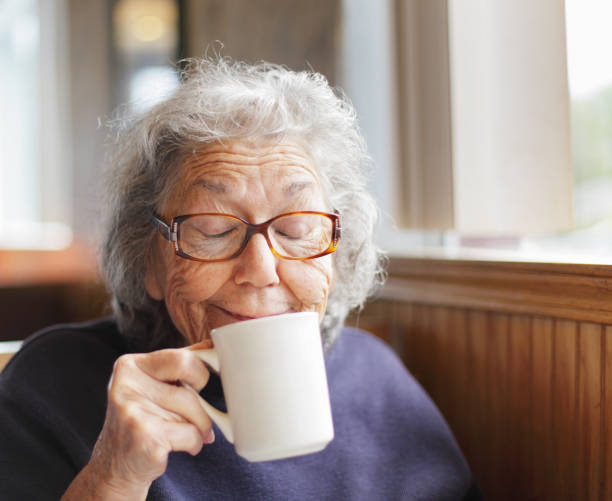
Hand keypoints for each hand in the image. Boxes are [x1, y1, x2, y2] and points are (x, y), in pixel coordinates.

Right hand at [63, 340, 213, 499]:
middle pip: (190, 384)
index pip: (182, 358)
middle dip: (202, 402)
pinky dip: (194, 443)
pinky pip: (191, 434)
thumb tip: (213, 343)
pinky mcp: (145, 437)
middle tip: (196, 412)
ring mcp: (133, 411)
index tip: (199, 385)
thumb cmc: (143, 420)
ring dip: (200, 426)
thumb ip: (178, 363)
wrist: (114, 468)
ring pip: (194, 411)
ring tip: (185, 432)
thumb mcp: (153, 384)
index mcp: (130, 365)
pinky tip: (177, 446)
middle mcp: (127, 385)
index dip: (200, 372)